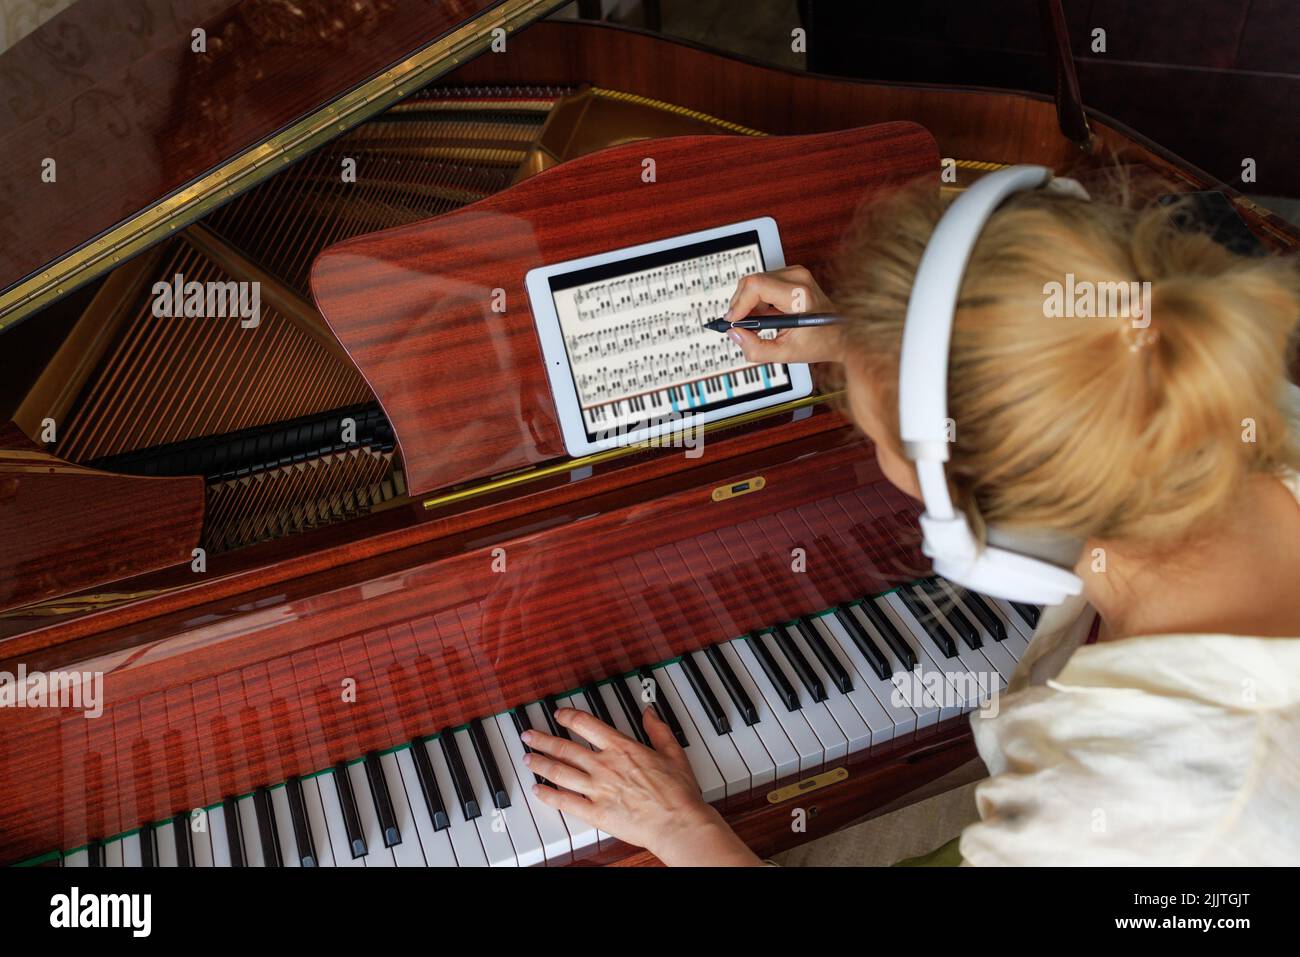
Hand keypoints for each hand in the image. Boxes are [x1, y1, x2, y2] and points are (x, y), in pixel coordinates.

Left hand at [522, 706, 761, 865]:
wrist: (677, 823)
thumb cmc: (677, 793)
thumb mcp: (672, 752)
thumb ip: (658, 730)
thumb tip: (649, 712)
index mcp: (621, 748)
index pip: (586, 725)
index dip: (568, 717)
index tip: (559, 715)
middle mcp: (604, 766)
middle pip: (565, 748)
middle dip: (543, 739)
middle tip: (529, 735)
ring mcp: (597, 789)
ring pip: (559, 772)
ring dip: (540, 763)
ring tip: (528, 758)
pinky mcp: (594, 813)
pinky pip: (565, 802)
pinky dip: (548, 795)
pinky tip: (538, 791)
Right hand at [725, 265, 842, 364]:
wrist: (842, 333)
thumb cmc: (821, 342)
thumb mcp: (786, 353)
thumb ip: (756, 349)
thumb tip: (735, 334)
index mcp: (799, 295)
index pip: (756, 286)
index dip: (738, 304)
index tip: (732, 322)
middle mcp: (797, 277)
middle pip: (751, 281)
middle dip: (740, 305)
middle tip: (741, 327)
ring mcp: (795, 273)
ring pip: (754, 282)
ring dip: (748, 304)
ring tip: (757, 325)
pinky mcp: (791, 275)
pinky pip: (762, 283)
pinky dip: (757, 301)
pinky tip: (765, 317)